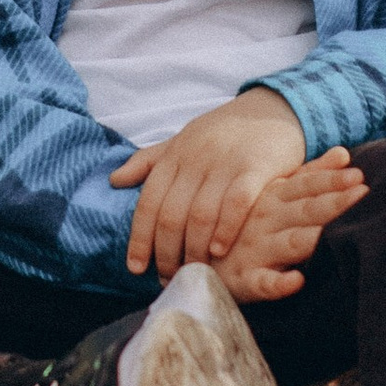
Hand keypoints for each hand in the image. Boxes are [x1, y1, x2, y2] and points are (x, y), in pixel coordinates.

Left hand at [111, 87, 309, 280]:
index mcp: (175, 156)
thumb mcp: (182, 139)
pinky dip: (225, 229)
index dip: (139, 238)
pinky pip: (237, 203)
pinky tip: (219, 250)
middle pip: (172, 215)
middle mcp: (196, 159)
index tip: (135, 267)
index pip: (148, 202)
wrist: (271, 108)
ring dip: (194, 249)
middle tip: (168, 277)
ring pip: (201, 214)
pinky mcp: (257, 167)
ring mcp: (226, 163)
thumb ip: (149, 160)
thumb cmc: (223, 131)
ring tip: (193, 272)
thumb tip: (114, 180)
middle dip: (166, 253)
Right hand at [211, 149, 368, 301]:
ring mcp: (256, 249)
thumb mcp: (276, 192)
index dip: (332, 180)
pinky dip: (278, 284)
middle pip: (305, 210)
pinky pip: (263, 283)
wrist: (199, 255)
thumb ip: (310, 175)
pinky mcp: (245, 279)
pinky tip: (296, 281)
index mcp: (275, 195)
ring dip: (312, 238)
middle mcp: (267, 219)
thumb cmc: (249, 221)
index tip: (359, 175)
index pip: (307, 184)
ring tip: (334, 234)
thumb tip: (344, 153)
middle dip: (333, 203)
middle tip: (362, 194)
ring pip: (289, 243)